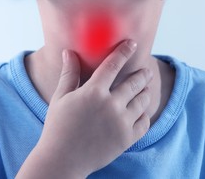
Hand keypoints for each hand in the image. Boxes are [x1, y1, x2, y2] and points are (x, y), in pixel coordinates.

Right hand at [35, 40, 152, 176]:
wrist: (63, 160)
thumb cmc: (58, 127)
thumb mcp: (60, 98)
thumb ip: (69, 74)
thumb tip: (68, 52)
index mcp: (93, 92)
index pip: (113, 65)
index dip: (124, 51)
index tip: (133, 43)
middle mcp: (111, 105)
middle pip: (134, 83)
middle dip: (142, 74)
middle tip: (146, 70)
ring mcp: (121, 123)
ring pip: (142, 101)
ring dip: (146, 92)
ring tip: (146, 89)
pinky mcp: (127, 139)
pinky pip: (144, 122)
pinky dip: (145, 115)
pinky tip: (142, 111)